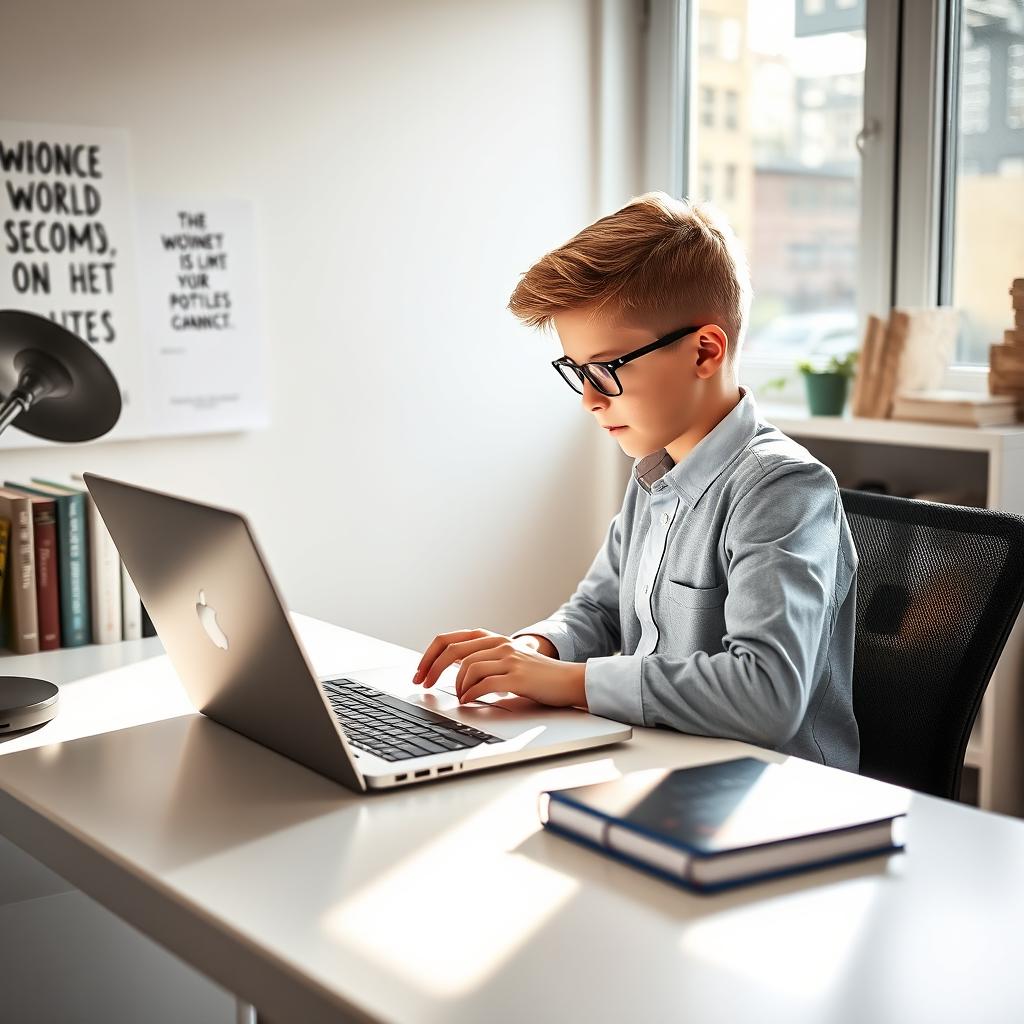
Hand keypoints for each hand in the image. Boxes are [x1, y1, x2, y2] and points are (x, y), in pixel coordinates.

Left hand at [413, 628, 587, 707]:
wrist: (568, 681)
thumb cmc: (535, 677)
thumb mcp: (506, 661)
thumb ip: (483, 660)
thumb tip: (449, 671)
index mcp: (492, 638)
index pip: (449, 639)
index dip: (429, 656)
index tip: (419, 673)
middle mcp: (499, 643)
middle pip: (452, 651)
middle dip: (432, 670)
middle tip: (424, 686)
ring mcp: (509, 658)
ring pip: (467, 668)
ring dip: (457, 686)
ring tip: (459, 697)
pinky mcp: (517, 676)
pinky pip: (484, 684)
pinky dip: (471, 695)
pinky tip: (469, 701)